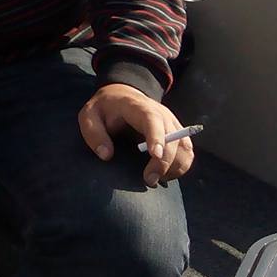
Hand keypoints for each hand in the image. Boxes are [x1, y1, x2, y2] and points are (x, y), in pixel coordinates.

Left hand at [77, 83, 195, 186]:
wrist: (122, 96)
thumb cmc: (104, 109)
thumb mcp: (89, 116)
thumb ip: (94, 133)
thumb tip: (106, 155)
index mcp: (137, 107)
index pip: (152, 119)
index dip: (156, 137)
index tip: (155, 155)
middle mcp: (161, 113)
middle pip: (173, 137)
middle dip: (164, 162)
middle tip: (148, 180)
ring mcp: (172, 123)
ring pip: (185, 147)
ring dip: (175, 167)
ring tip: (156, 179)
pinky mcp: (178, 133)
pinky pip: (187, 152)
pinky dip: (180, 166)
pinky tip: (164, 175)